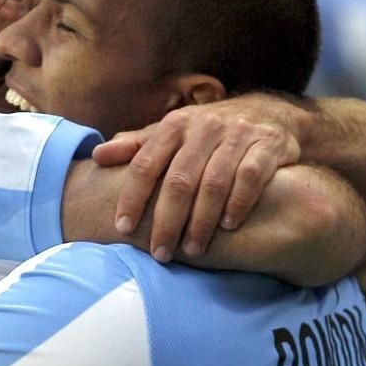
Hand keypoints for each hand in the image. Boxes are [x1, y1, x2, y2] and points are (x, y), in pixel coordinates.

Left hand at [92, 96, 301, 260]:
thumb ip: (136, 146)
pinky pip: (251, 176)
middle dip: (167, 221)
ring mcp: (237, 134)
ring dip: (201, 220)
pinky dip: (238, 203)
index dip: (131, 197)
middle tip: (160, 253)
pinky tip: (228, 227)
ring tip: (192, 249)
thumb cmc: (206, 133)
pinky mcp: (267, 144)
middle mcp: (204, 127)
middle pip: (180, 180)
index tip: (122, 229)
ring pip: (215, 182)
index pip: (145, 164)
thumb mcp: (171, 133)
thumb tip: (97, 156)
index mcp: (174, 125)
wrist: (267, 112)